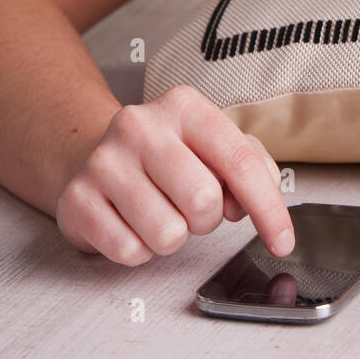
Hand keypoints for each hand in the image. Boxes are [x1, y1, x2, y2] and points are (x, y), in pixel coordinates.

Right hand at [55, 84, 293, 265]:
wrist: (92, 158)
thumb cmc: (167, 158)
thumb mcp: (213, 147)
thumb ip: (252, 165)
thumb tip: (263, 198)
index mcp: (184, 107)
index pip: (240, 161)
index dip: (269, 209)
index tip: (283, 242)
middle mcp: (140, 126)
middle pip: (203, 202)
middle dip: (206, 220)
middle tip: (190, 208)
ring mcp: (103, 161)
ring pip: (167, 233)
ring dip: (172, 237)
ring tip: (159, 213)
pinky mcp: (77, 199)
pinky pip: (130, 251)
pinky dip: (139, 250)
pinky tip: (131, 224)